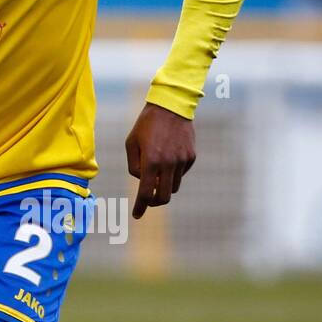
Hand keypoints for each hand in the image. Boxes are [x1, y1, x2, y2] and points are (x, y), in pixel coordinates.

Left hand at [125, 102, 195, 218]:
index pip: (146, 193)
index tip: (137, 215)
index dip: (141, 207)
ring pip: (174, 187)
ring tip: (157, 174)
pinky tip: (168, 158)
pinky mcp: (190, 157)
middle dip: (154, 202)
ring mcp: (182, 161)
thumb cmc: (146, 124)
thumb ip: (134, 166)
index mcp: (151, 161)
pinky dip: (173, 174)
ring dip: (164, 187)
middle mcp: (168, 164)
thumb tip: (143, 181)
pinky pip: (181, 174)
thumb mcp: (131, 143)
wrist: (171, 106)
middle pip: (164, 197)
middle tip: (148, 199)